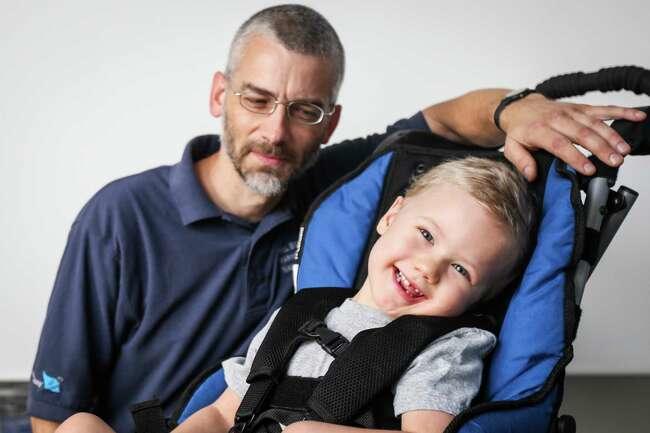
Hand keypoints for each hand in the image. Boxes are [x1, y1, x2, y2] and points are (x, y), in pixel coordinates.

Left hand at [499, 93, 646, 180]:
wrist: (521, 107)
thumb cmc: (519, 130)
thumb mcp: (512, 147)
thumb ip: (521, 162)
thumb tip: (531, 175)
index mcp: (539, 130)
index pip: (560, 144)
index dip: (575, 157)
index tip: (589, 169)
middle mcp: (558, 119)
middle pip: (582, 133)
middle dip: (600, 148)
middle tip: (614, 161)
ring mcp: (571, 112)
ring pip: (595, 122)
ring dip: (612, 136)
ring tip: (624, 150)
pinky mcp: (581, 108)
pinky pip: (603, 108)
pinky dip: (621, 112)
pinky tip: (637, 116)